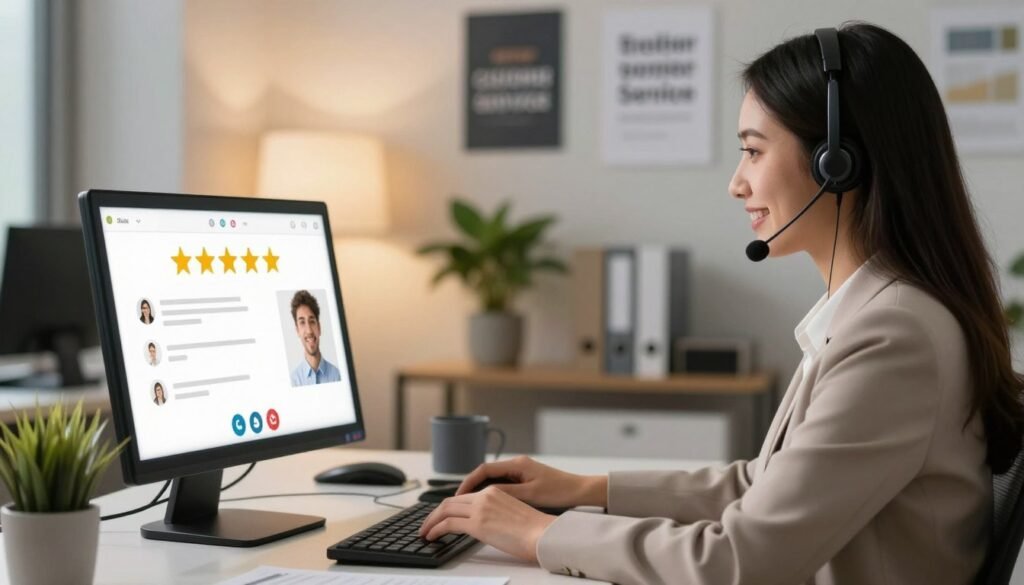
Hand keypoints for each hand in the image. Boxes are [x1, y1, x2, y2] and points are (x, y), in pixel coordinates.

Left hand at [418, 485, 556, 561]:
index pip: (464, 497)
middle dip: (435, 513)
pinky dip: (435, 529)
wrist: (544, 534)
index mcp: (495, 492)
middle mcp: (485, 496)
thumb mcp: (514, 513)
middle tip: (427, 524)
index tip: (441, 516)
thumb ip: (497, 513)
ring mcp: (480, 508)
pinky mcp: (477, 523)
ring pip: (445, 510)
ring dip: (431, 521)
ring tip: (424, 532)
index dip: (449, 506)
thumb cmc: (536, 530)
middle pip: (451, 501)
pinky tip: (431, 536)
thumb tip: (488, 526)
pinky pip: (447, 524)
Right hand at [456, 455, 607, 508]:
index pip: (484, 469)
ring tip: (469, 504)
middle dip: (471, 486)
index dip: (468, 482)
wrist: (580, 491)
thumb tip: (484, 496)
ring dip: (481, 490)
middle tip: (458, 501)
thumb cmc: (559, 491)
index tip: (458, 494)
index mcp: (517, 464)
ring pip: (494, 479)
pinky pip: (503, 484)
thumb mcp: (531, 494)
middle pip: (486, 473)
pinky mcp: (525, 479)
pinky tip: (488, 504)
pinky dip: (493, 493)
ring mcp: (521, 471)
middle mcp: (517, 464)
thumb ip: (507, 493)